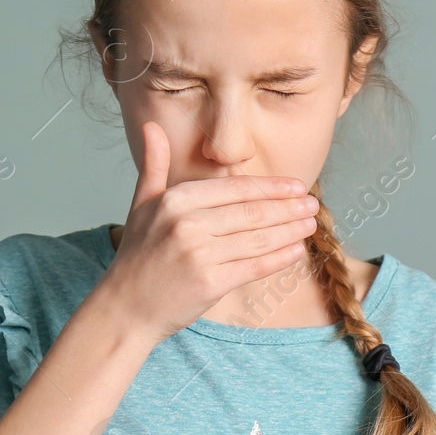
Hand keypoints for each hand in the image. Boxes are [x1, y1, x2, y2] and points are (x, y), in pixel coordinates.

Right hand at [96, 120, 318, 345]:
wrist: (124, 308)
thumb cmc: (137, 257)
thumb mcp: (141, 204)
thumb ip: (154, 165)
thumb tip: (151, 126)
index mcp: (175, 200)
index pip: (234, 188)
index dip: (270, 187)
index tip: (295, 186)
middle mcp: (187, 224)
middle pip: (251, 212)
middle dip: (287, 208)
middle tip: (311, 204)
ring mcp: (200, 254)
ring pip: (258, 238)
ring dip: (290, 231)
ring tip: (310, 224)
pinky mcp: (210, 283)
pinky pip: (255, 266)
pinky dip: (280, 258)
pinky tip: (296, 251)